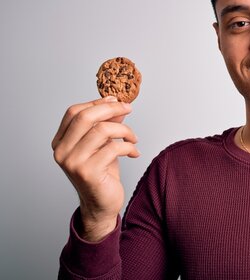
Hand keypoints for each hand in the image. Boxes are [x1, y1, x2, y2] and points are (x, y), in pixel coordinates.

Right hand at [52, 97, 139, 240]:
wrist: (101, 205)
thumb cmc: (102, 173)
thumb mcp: (104, 144)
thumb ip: (106, 124)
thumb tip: (117, 103)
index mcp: (60, 142)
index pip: (74, 112)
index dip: (96, 103)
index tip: (116, 101)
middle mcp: (62, 152)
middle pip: (85, 117)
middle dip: (111, 109)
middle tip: (129, 109)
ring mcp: (73, 162)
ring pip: (101, 130)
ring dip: (124, 130)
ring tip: (133, 138)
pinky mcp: (88, 172)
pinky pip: (114, 148)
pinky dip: (129, 147)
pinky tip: (134, 153)